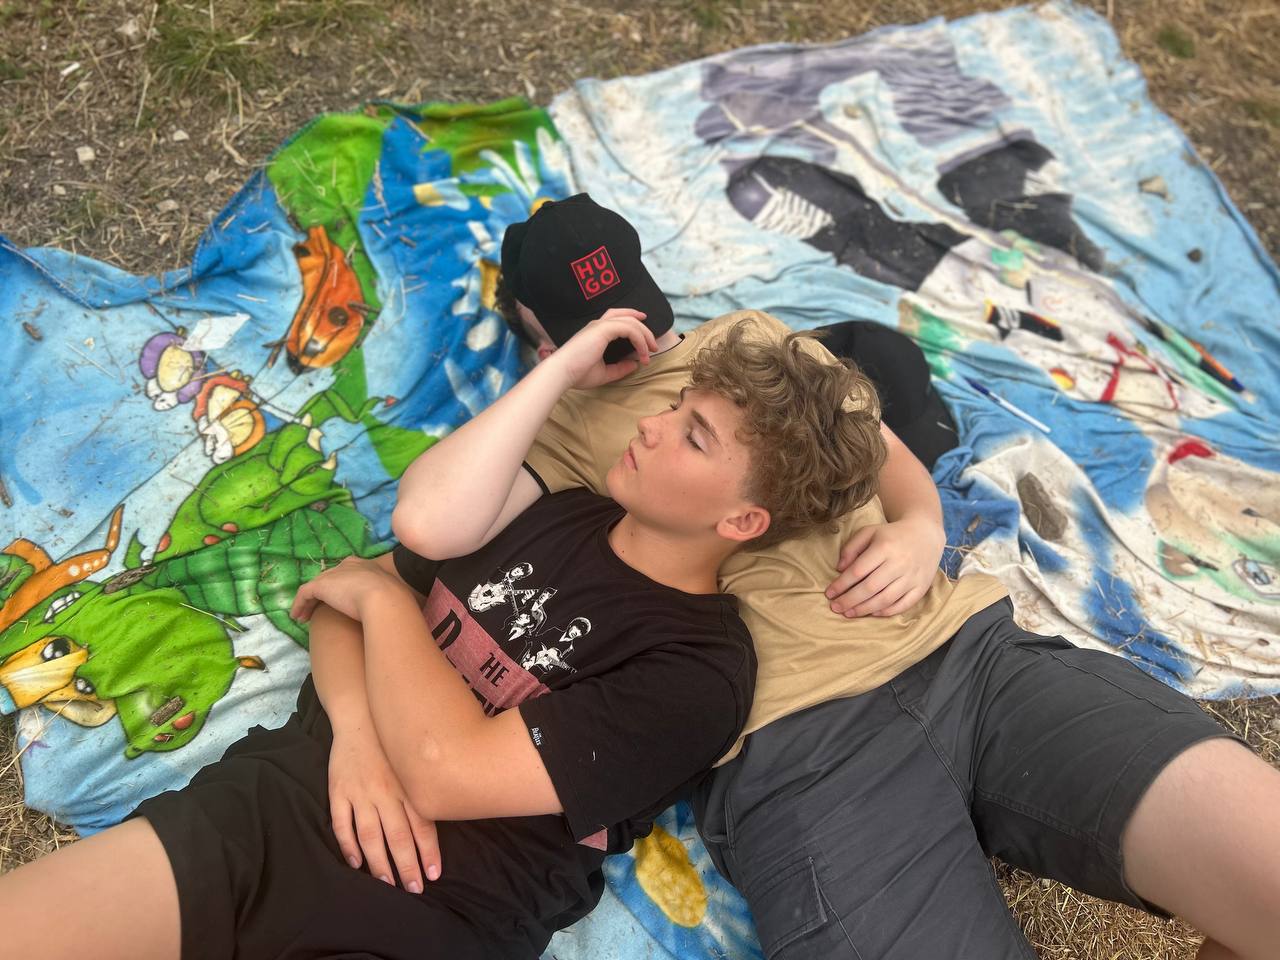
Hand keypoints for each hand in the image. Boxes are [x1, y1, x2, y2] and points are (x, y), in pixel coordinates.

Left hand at [291, 556, 402, 623]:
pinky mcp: (321, 585)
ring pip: (315, 587)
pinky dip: (299, 605)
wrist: (384, 598)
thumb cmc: (392, 598)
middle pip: (329, 579)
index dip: (339, 587)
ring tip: (304, 617)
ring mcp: (333, 574)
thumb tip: (392, 607)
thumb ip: (386, 597)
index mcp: (365, 566)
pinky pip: (304, 594)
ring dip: (308, 602)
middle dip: (322, 594)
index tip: (337, 601)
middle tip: (317, 610)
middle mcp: (347, 566)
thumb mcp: (391, 594)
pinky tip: (296, 618)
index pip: (346, 574)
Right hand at [328, 724, 441, 892]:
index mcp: (408, 784)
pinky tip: (356, 863)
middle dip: (407, 866)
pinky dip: (348, 846)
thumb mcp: (416, 759)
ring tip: (388, 883)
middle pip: (398, 836)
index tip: (434, 874)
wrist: (361, 713)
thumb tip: (443, 812)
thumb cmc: (394, 739)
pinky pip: (342, 824)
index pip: (422, 825)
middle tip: (414, 888)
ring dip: (380, 863)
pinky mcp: (339, 791)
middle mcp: (386, 791)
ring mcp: (360, 792)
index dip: (428, 852)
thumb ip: (424, 787)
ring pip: (370, 836)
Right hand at [547, 308, 657, 389]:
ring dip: (644, 335)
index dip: (633, 319)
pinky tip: (643, 352)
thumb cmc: (577, 373)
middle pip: (626, 316)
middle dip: (644, 328)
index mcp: (595, 331)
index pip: (617, 317)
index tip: (646, 330)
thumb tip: (634, 365)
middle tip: (654, 345)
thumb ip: (619, 368)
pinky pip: (629, 329)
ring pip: (630, 321)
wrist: (562, 373)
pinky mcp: (603, 329)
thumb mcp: (604, 372)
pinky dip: (639, 339)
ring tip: (652, 350)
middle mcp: (598, 325)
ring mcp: (600, 325)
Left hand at [825, 515, 945, 617]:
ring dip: (865, 609)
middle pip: (870, 588)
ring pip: (886, 599)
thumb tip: (839, 569)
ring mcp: (912, 576)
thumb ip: (851, 547)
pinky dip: (887, 611)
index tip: (829, 593)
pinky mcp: (922, 587)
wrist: (925, 533)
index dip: (841, 584)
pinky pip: (904, 604)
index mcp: (884, 547)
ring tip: (849, 613)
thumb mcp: (869, 532)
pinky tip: (873, 613)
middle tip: (835, 607)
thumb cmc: (891, 535)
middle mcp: (899, 563)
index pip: (858, 571)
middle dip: (850, 600)